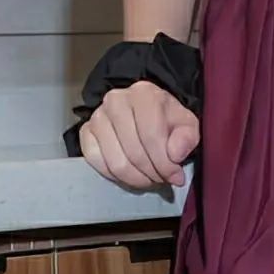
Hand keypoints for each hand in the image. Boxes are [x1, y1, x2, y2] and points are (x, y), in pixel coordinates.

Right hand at [76, 77, 200, 193]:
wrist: (143, 112)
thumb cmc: (165, 119)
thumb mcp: (186, 124)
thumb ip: (186, 137)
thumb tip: (175, 155)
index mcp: (144, 94)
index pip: (152, 137)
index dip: (165, 164)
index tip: (175, 176)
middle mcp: (116, 101)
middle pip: (134, 152)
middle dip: (152, 173)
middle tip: (162, 179)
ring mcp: (97, 116)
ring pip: (116, 162)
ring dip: (136, 178)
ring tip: (148, 178)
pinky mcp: (86, 131)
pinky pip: (96, 162)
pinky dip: (115, 176)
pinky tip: (129, 174)